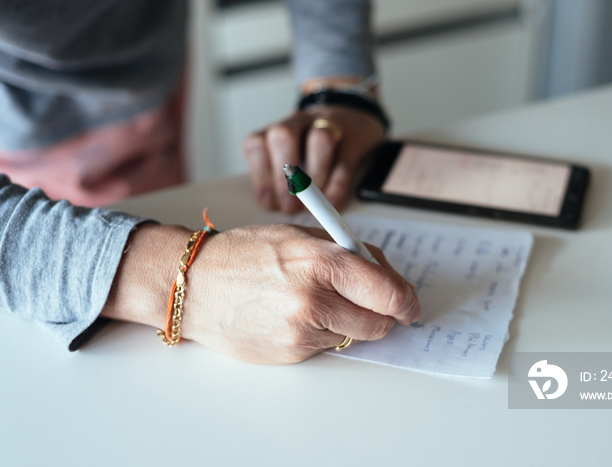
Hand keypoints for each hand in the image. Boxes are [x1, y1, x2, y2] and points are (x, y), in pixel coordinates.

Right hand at [102, 223, 420, 363]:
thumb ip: (347, 251)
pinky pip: (326, 346)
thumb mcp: (300, 234)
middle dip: (383, 314)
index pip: (388, 291)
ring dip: (350, 322)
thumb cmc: (245, 253)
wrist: (195, 283)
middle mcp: (313, 298)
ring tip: (320, 302)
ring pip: (354, 336)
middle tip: (376, 305)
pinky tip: (297, 315)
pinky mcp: (289, 353)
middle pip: (379, 322)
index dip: (406, 300)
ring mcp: (300, 330)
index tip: (409, 304)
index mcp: (321, 259)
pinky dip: (323, 333)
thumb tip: (385, 273)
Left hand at [243, 106, 384, 212]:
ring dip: (314, 176)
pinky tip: (333, 203)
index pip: (256, 145)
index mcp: (276, 130)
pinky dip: (338, 185)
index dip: (260, 175)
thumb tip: (276, 208)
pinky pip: (345, 161)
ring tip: (313, 202)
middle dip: (283, 177)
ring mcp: (328, 125)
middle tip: (290, 206)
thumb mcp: (291, 158)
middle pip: (283, 136)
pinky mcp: (354, 138)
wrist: (353, 118)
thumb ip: (279, 180)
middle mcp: (298, 122)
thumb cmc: (313, 148)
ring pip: (320, 139)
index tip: (269, 203)